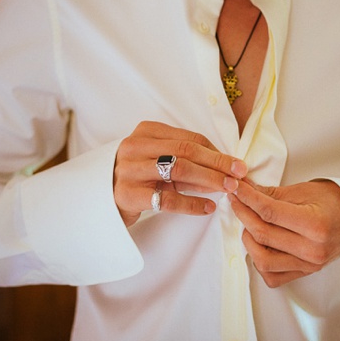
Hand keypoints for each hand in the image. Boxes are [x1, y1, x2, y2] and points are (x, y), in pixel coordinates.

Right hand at [114, 121, 246, 226]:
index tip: (237, 164)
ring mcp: (129, 170)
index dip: (217, 151)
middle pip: (186, 151)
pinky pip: (166, 198)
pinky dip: (191, 203)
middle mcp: (135, 147)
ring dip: (209, 180)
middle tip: (239, 175)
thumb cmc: (137, 179)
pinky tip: (207, 208)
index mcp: (146, 132)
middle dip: (218, 164)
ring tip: (228, 189)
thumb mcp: (158, 162)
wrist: (100, 201)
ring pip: (178, 170)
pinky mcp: (127, 194)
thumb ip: (185, 160)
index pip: (190, 138)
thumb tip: (225, 167)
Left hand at [230, 179, 339, 287]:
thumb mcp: (305, 191)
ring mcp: (309, 265)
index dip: (247, 199)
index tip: (236, 189)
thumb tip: (245, 190)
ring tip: (249, 223)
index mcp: (315, 225)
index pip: (269, 212)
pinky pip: (273, 276)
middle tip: (238, 201)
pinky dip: (260, 263)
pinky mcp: (305, 272)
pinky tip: (260, 245)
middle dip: (244, 214)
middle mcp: (312, 249)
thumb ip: (273, 194)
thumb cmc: (336, 202)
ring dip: (249, 240)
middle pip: (263, 235)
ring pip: (263, 260)